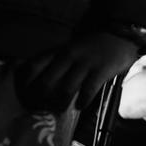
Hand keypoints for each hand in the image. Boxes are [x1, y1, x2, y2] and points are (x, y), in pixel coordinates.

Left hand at [16, 31, 139, 112]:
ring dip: (60, 104)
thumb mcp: (69, 48)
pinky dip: (82, 101)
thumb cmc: (91, 47)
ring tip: (60, 110)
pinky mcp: (101, 70)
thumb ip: (54, 60)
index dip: (26, 83)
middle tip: (42, 108)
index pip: (33, 67)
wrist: (120, 36)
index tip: (25, 95)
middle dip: (42, 99)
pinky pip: (88, 90)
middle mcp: (68, 56)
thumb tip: (35, 81)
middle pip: (46, 82)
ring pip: (65, 89)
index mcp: (58, 51)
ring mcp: (85, 63)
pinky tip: (80, 106)